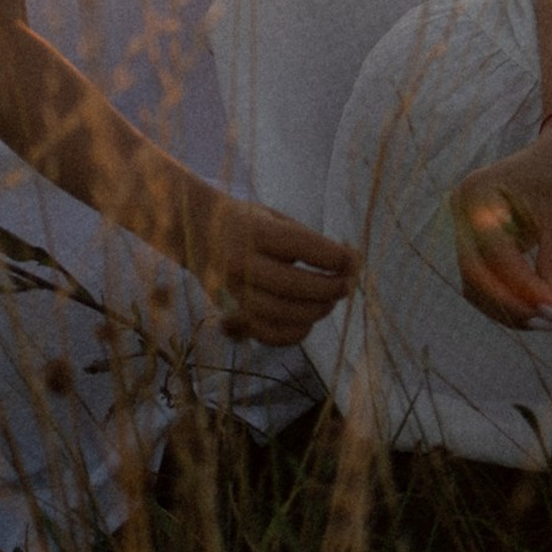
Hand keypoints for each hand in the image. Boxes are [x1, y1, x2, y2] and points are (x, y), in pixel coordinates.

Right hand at [185, 195, 358, 345]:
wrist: (197, 233)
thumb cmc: (247, 222)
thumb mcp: (274, 218)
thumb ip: (307, 240)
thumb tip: (349, 264)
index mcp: (253, 231)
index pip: (302, 246)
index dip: (334, 256)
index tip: (353, 260)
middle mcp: (239, 263)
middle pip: (294, 285)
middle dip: (329, 288)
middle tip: (346, 285)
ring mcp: (232, 292)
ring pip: (283, 314)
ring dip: (315, 311)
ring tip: (330, 301)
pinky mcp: (230, 313)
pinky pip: (267, 334)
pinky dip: (293, 332)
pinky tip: (307, 321)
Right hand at [452, 123, 551, 328]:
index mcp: (479, 194)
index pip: (497, 255)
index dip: (524, 288)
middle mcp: (463, 209)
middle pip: (476, 274)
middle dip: (512, 305)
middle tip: (549, 322)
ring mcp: (465, 225)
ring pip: (476, 283)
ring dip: (508, 307)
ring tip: (545, 321)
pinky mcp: (477, 239)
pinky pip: (484, 277)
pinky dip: (507, 297)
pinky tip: (534, 309)